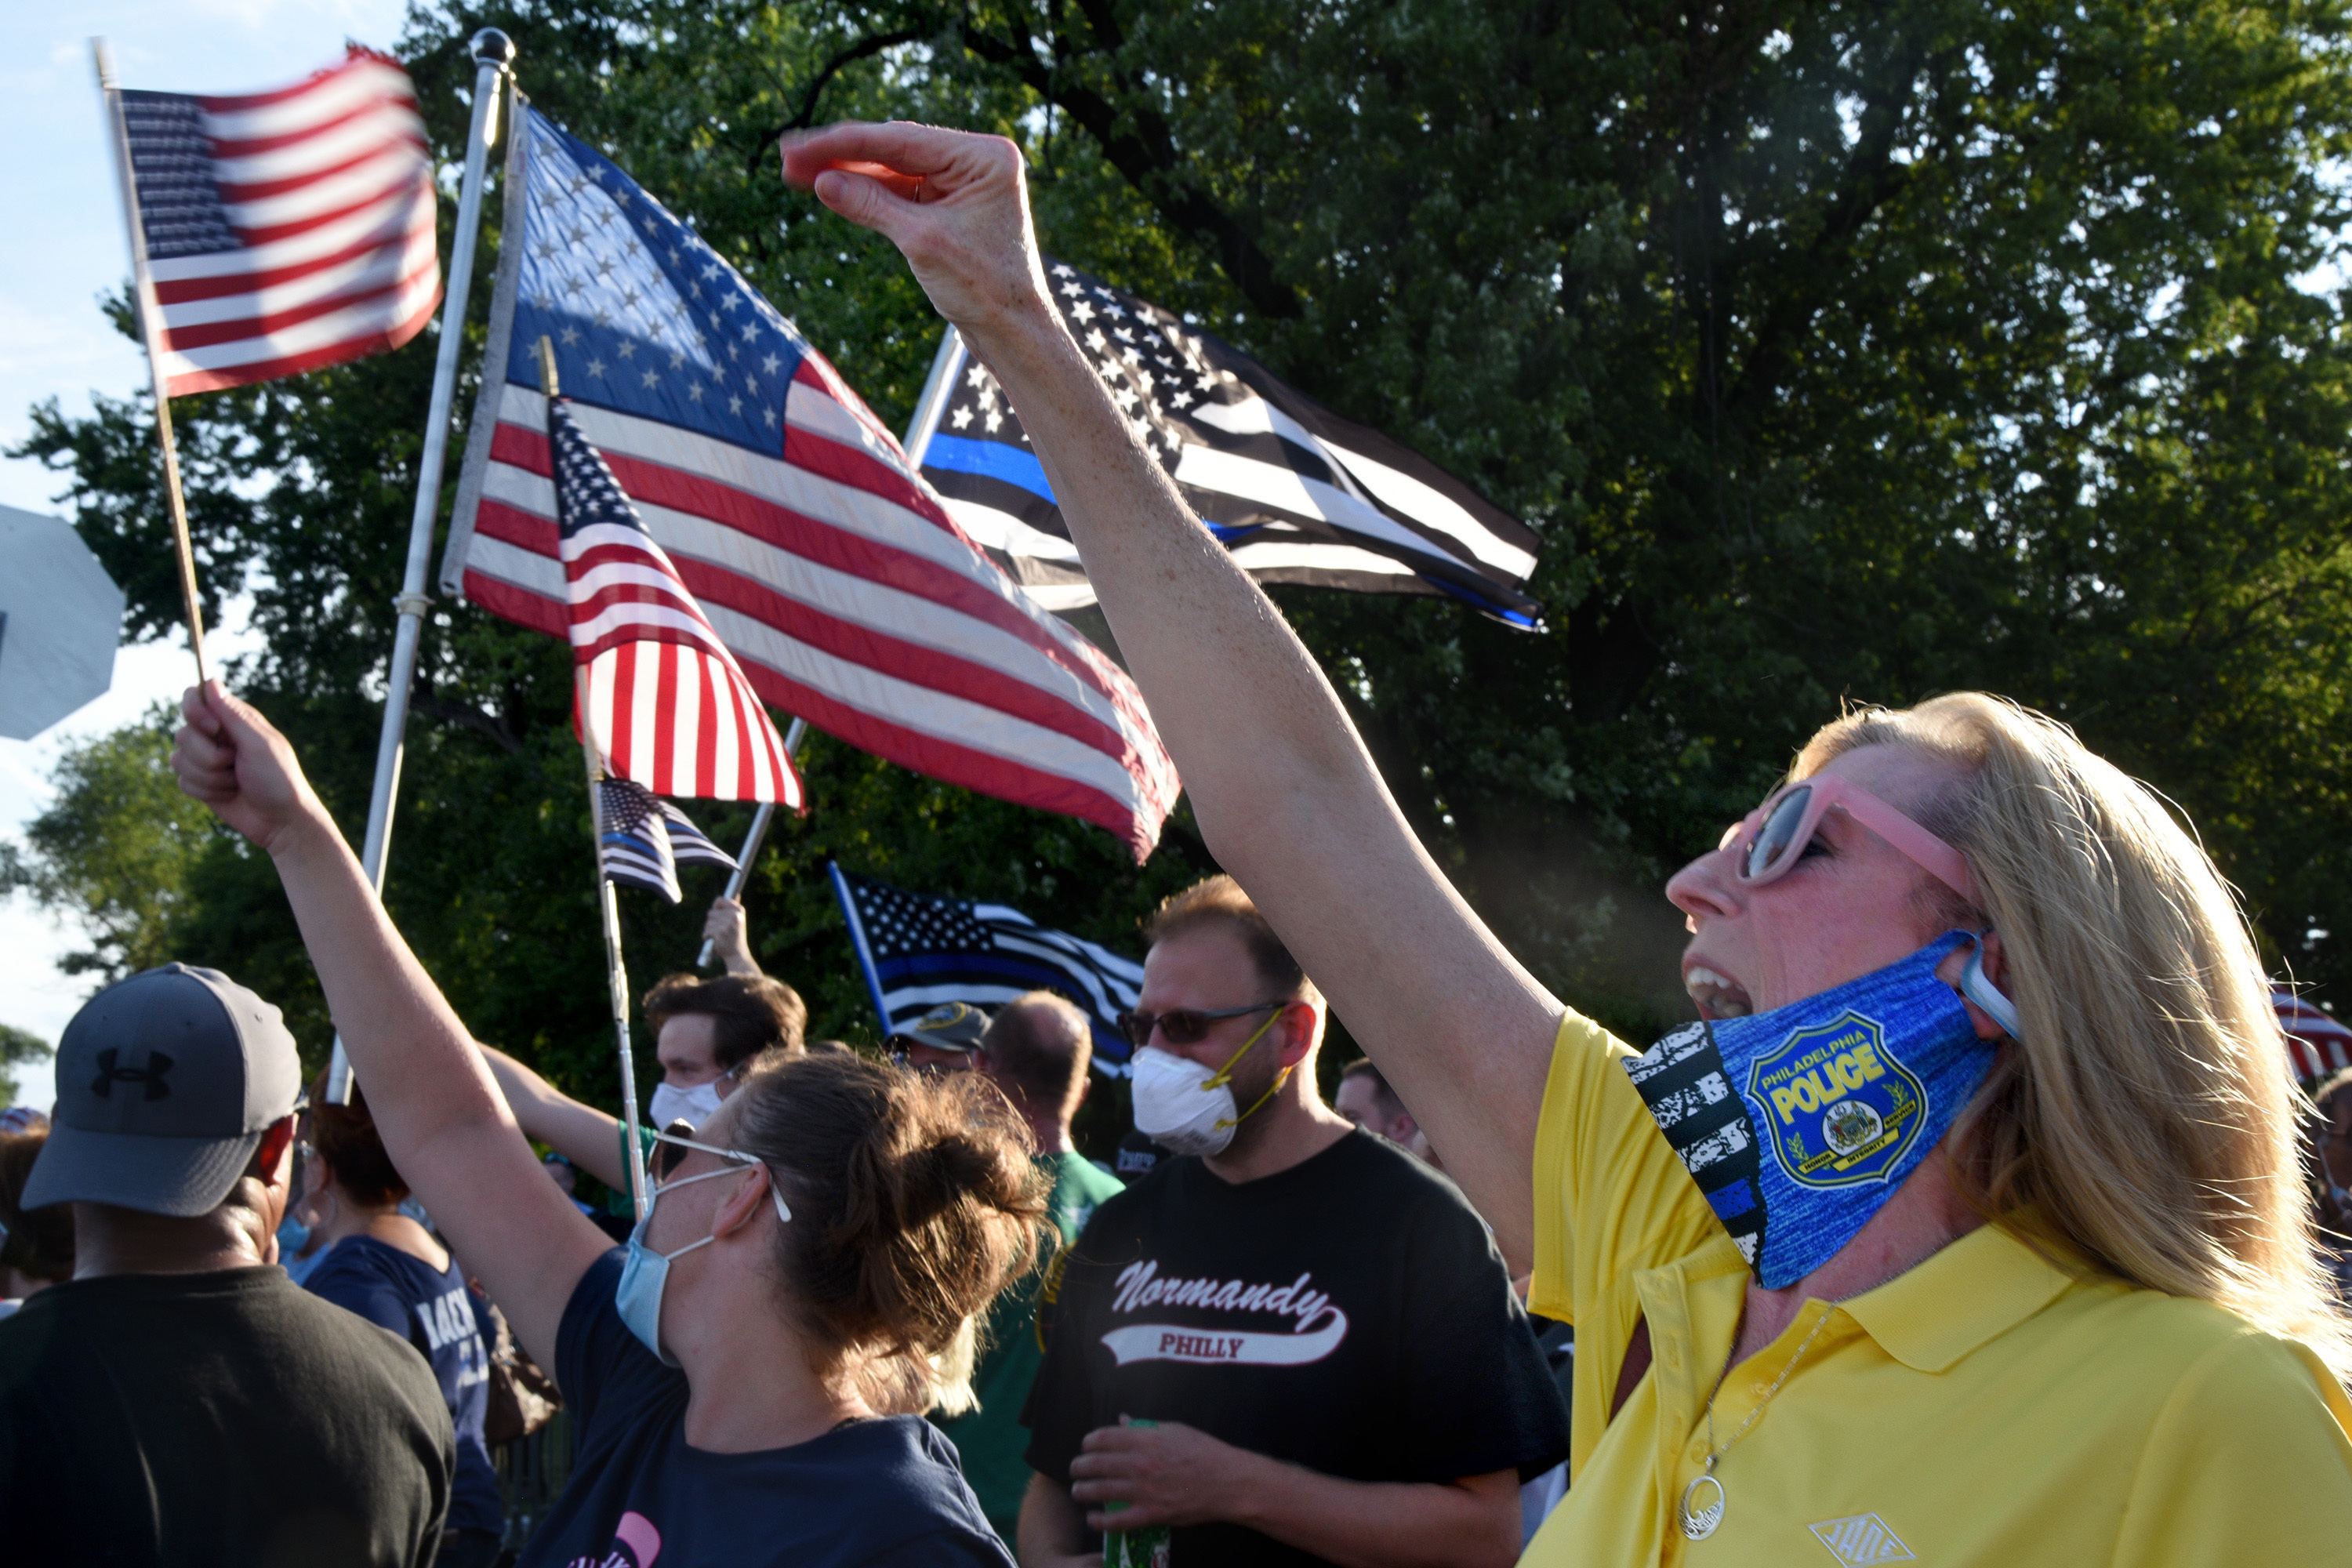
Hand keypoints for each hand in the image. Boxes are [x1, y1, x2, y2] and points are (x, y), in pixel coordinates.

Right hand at [172, 682, 329, 855]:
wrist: (281, 821)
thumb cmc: (278, 779)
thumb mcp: (259, 744)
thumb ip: (233, 715)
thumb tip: (210, 681)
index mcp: (234, 719)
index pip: (195, 697)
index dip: (195, 711)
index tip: (212, 728)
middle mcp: (217, 736)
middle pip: (183, 733)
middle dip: (208, 756)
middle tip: (235, 764)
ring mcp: (206, 759)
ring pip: (178, 760)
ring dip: (210, 777)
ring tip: (236, 782)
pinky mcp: (200, 782)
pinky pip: (182, 782)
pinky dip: (206, 791)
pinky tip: (228, 794)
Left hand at [704, 896, 753, 969]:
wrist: (737, 955)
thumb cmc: (736, 937)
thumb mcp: (739, 921)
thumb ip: (735, 908)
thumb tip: (736, 894)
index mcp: (739, 911)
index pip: (720, 900)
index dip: (715, 907)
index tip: (718, 914)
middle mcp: (734, 916)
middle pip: (711, 913)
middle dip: (712, 922)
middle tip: (720, 930)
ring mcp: (727, 924)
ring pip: (708, 923)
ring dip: (709, 930)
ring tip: (719, 936)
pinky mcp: (720, 933)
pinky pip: (706, 931)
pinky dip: (707, 937)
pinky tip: (715, 941)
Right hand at [779, 122, 1054, 348]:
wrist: (1015, 335)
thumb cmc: (985, 291)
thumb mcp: (922, 242)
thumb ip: (871, 205)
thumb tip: (822, 181)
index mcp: (984, 158)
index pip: (901, 141)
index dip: (844, 144)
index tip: (799, 147)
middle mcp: (977, 162)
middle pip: (895, 150)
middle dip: (841, 156)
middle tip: (789, 158)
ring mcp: (965, 184)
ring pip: (894, 171)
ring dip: (849, 174)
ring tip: (798, 173)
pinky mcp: (952, 206)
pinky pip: (903, 192)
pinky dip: (868, 194)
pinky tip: (832, 190)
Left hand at [1067, 1418, 1255, 1531]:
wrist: (1228, 1481)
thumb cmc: (1204, 1452)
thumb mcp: (1175, 1429)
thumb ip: (1145, 1426)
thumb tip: (1123, 1420)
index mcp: (1145, 1439)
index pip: (1104, 1437)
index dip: (1089, 1442)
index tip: (1085, 1446)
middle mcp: (1140, 1463)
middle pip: (1096, 1464)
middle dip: (1080, 1467)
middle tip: (1075, 1470)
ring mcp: (1144, 1490)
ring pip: (1100, 1491)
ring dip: (1083, 1491)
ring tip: (1078, 1492)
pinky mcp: (1151, 1514)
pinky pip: (1117, 1520)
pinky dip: (1100, 1521)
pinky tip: (1092, 1519)